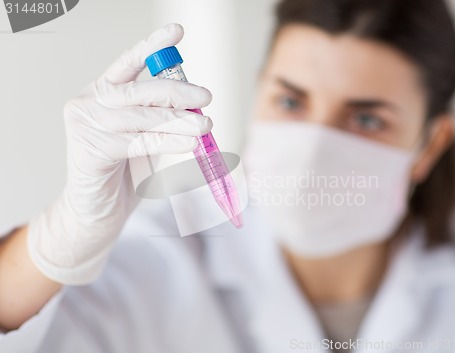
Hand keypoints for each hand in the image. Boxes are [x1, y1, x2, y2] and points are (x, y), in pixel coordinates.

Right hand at [27, 24, 211, 284]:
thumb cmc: (125, 171)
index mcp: (103, 91)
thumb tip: (197, 105)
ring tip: (204, 126)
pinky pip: (137, 142)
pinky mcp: (88, 149)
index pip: (129, 63)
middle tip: (206, 98)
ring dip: (179, 122)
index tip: (177, 32)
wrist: (98, 210)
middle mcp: (89, 101)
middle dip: (178, 92)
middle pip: (139, 90)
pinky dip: (167, 142)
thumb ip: (163, 116)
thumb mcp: (146, 135)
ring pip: (142, 117)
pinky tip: (188, 143)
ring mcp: (85, 125)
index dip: (153, 47)